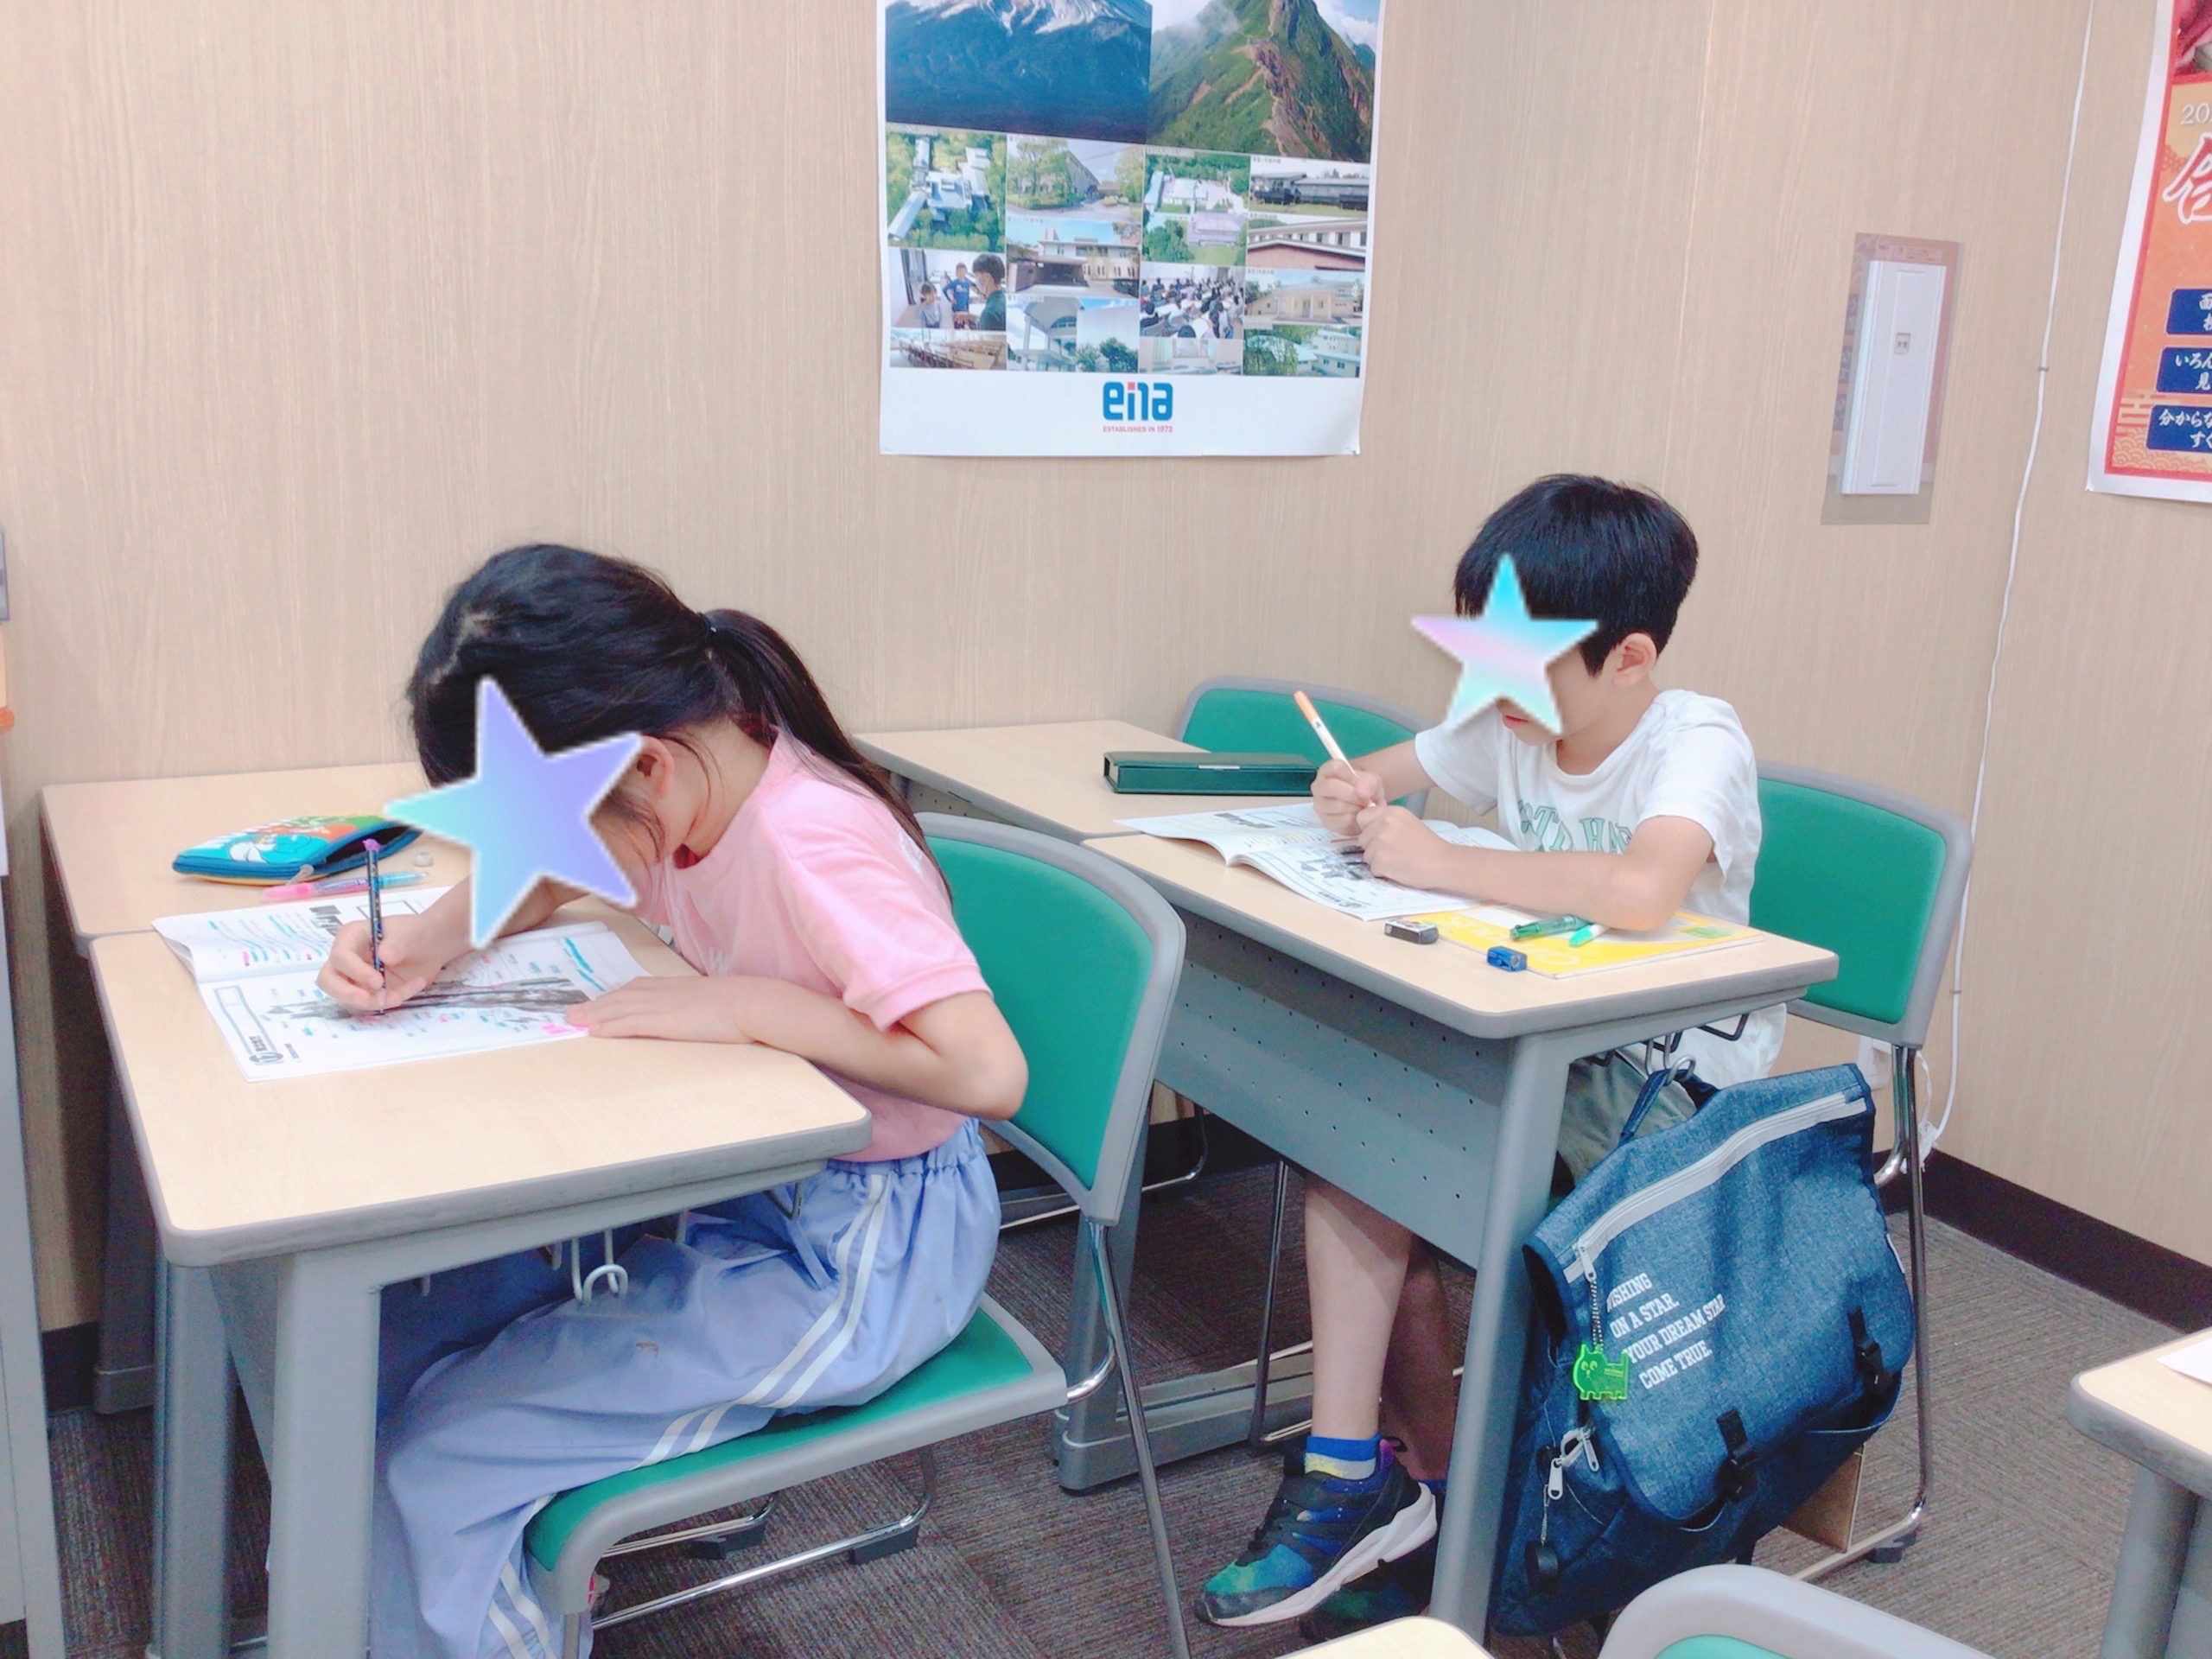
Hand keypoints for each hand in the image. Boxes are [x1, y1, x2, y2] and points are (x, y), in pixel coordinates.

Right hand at [317, 914, 457, 1012]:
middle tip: (367, 1000)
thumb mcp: (410, 933)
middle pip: (328, 980)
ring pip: (348, 997)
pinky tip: (415, 984)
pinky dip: (392, 999)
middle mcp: (347, 959)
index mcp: (351, 937)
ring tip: (400, 994)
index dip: (355, 971)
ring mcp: (355, 977)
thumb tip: (383, 955)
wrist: (432, 945)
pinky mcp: (368, 991)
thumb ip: (397, 944)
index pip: (340, 957)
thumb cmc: (416, 932)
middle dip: (345, 993)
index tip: (377, 982)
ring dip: (374, 1001)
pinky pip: (373, 1002)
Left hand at [572, 975, 757, 1043]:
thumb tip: (696, 1011)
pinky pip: (630, 1023)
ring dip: (593, 1014)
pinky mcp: (665, 1021)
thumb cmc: (742, 1002)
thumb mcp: (714, 998)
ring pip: (619, 1008)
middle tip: (571, 1012)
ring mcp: (662, 1005)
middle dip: (595, 1005)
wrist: (750, 1002)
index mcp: (675, 986)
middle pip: (620, 997)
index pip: (636, 988)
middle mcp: (663, 992)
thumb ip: (698, 1003)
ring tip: (572, 1020)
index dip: (613, 996)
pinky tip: (595, 1030)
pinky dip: (610, 1026)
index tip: (597, 1001)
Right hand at [1312, 758, 1384, 833]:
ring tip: (1364, 808)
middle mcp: (1319, 786)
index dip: (1352, 777)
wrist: (1366, 806)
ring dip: (1356, 807)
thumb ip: (1370, 782)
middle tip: (1367, 800)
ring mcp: (1319, 805)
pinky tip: (1359, 816)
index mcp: (1328, 770)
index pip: (1336, 768)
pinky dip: (1355, 820)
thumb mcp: (1373, 781)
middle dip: (1353, 794)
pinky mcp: (1326, 821)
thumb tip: (1360, 792)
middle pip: (1331, 786)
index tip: (1363, 785)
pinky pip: (1341, 821)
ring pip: (1337, 805)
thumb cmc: (1365, 788)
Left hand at [1355, 803, 1453, 889]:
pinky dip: (1383, 872)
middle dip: (1373, 847)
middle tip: (1394, 851)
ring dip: (1378, 860)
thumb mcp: (1407, 822)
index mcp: (1391, 812)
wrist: (1443, 863)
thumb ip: (1387, 822)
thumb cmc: (1428, 846)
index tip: (1379, 836)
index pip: (1362, 817)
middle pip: (1362, 838)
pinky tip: (1399, 868)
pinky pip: (1373, 868)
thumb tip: (1367, 827)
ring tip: (1399, 860)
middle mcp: (1383, 824)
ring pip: (1366, 855)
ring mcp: (1380, 842)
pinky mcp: (1380, 860)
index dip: (1368, 828)